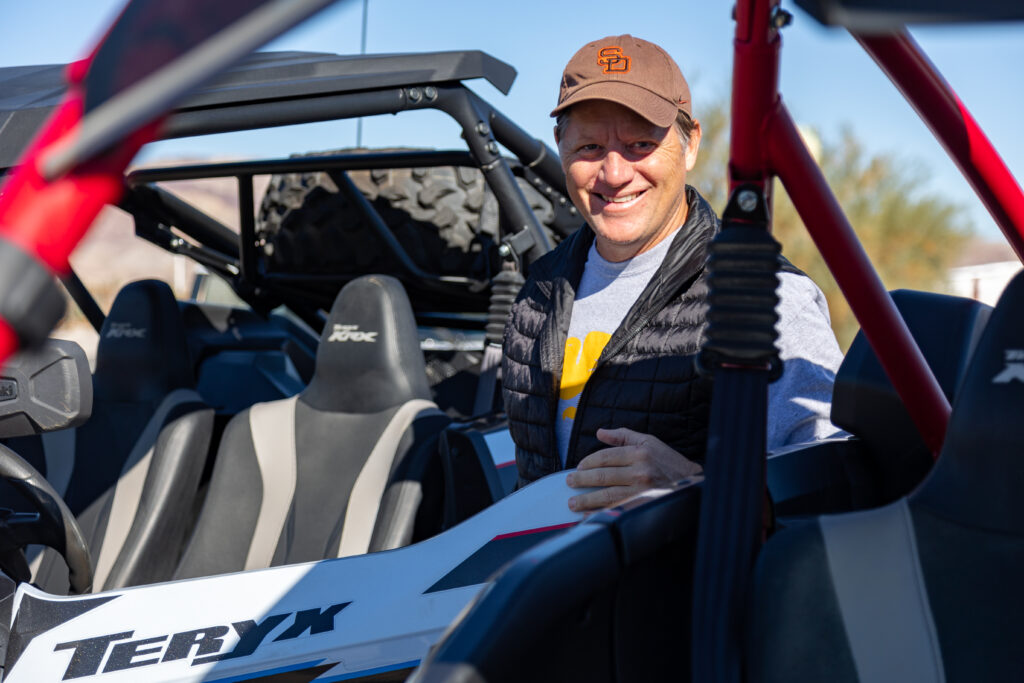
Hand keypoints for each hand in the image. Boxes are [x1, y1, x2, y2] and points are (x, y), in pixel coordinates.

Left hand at [566, 428, 702, 511]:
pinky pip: (619, 510)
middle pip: (604, 477)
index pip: (606, 457)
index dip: (589, 463)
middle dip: (582, 480)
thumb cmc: (668, 461)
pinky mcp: (644, 505)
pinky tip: (590, 516)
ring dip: (587, 500)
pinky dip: (602, 514)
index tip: (578, 467)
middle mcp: (640, 472)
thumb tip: (600, 432)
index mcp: (639, 453)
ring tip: (572, 503)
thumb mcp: (648, 441)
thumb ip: (623, 436)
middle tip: (569, 482)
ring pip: (608, 496)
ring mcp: (642, 491)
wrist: (692, 483)